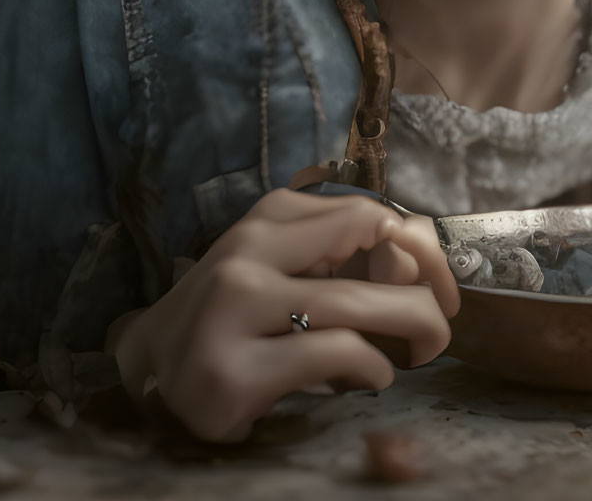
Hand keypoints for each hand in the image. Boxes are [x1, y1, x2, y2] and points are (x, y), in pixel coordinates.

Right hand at [108, 188, 459, 443]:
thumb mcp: (286, 264)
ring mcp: (235, 309)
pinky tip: (370, 378)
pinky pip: (333, 354)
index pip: (370, 213)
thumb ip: (343, 253)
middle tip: (437, 329)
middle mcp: (247, 251)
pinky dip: (371, 367)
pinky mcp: (232, 370)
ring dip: (410, 332)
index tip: (439, 287)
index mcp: (269, 216)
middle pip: (373, 247)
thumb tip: (422, 251)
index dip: (420, 250)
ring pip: (359, 304)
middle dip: (426, 294)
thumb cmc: (238, 314)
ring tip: (416, 354)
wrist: (152, 367)